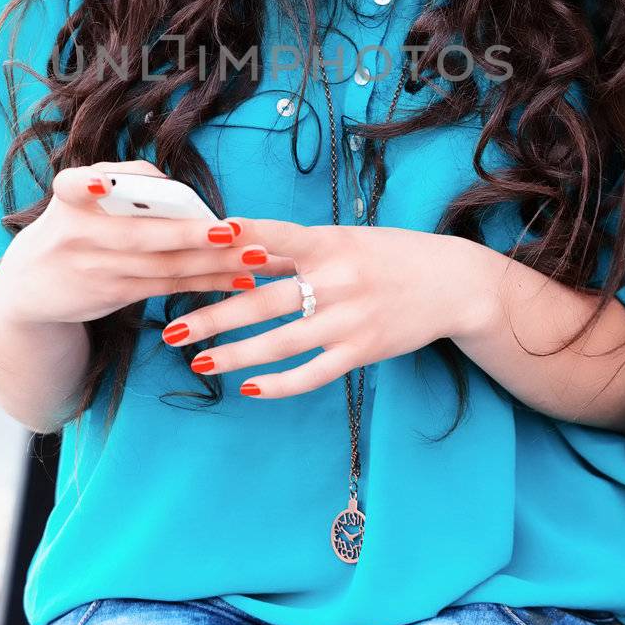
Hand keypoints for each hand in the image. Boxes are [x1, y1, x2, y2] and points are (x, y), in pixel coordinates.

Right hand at [0, 164, 272, 330]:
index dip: (87, 183)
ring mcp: (96, 270)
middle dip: (189, 234)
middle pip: (139, 235)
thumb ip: (122, 180)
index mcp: (68, 198)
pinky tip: (240, 278)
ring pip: (163, 266)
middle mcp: (78, 235)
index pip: (70, 185)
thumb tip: (175, 185)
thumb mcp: (77, 196)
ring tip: (255, 255)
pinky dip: (207, 282)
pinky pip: (168, 287)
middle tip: (231, 230)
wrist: (28, 288)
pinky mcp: (113, 294)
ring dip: (214, 262)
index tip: (104, 184)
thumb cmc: (70, 226)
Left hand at [158, 218, 491, 397]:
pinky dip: (278, 384)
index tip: (202, 239)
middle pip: (263, 301)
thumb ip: (295, 248)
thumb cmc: (389, 254)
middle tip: (171, 330)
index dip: (240, 236)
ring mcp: (350, 319)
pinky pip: (313, 373)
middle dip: (213, 317)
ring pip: (281, 343)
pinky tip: (248, 388)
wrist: (453, 283)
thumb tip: (237, 245)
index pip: (277, 236)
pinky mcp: (363, 351)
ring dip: (235, 355)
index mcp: (330, 243)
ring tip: (199, 363)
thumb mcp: (346, 238)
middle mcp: (338, 279)